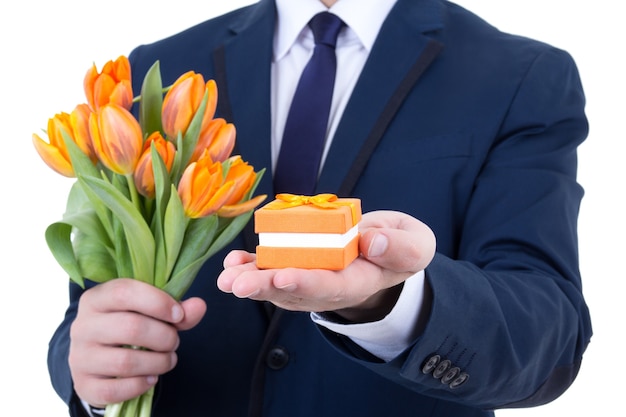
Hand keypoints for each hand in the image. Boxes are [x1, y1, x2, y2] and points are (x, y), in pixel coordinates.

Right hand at [68, 279, 206, 407]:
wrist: (98, 358)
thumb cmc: (128, 326)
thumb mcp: (149, 312)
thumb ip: (177, 309)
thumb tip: (199, 306)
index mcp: (96, 299)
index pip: (124, 292)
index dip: (158, 302)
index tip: (179, 314)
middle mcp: (82, 326)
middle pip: (130, 328)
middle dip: (164, 337)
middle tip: (174, 341)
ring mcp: (80, 357)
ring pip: (125, 362)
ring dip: (158, 362)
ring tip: (168, 359)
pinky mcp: (83, 384)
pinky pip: (115, 389)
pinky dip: (141, 384)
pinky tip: (152, 377)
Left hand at [217, 210, 435, 321]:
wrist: (384, 252)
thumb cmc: (399, 246)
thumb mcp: (415, 244)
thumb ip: (400, 246)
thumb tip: (371, 241)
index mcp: (360, 280)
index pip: (332, 286)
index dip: (306, 283)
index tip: (282, 277)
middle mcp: (331, 286)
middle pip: (295, 291)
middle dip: (264, 287)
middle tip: (236, 285)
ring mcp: (311, 278)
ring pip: (277, 283)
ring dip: (250, 280)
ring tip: (225, 278)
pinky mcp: (298, 266)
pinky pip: (272, 269)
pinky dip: (250, 266)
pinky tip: (232, 261)